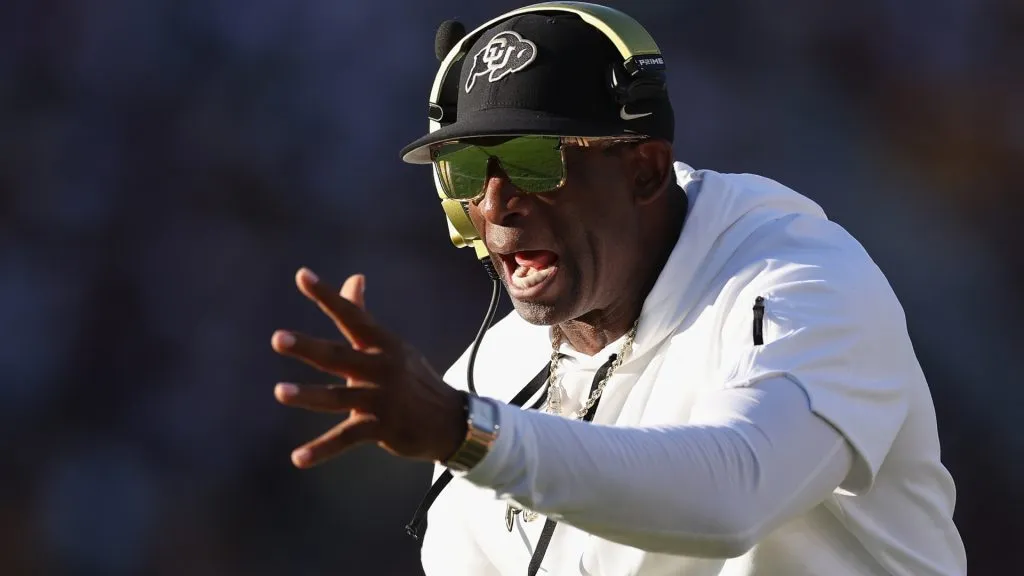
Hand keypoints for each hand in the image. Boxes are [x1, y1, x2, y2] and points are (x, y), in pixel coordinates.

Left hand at [271, 268, 466, 468]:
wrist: (451, 420)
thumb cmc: (412, 377)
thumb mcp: (390, 345)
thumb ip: (363, 316)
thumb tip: (354, 278)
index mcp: (382, 343)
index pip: (351, 315)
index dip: (327, 296)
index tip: (302, 276)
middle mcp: (381, 368)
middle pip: (339, 355)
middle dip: (308, 347)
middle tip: (278, 339)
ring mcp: (382, 399)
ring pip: (338, 397)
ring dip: (309, 395)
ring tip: (280, 392)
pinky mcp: (382, 428)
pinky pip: (346, 439)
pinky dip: (322, 450)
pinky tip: (297, 458)